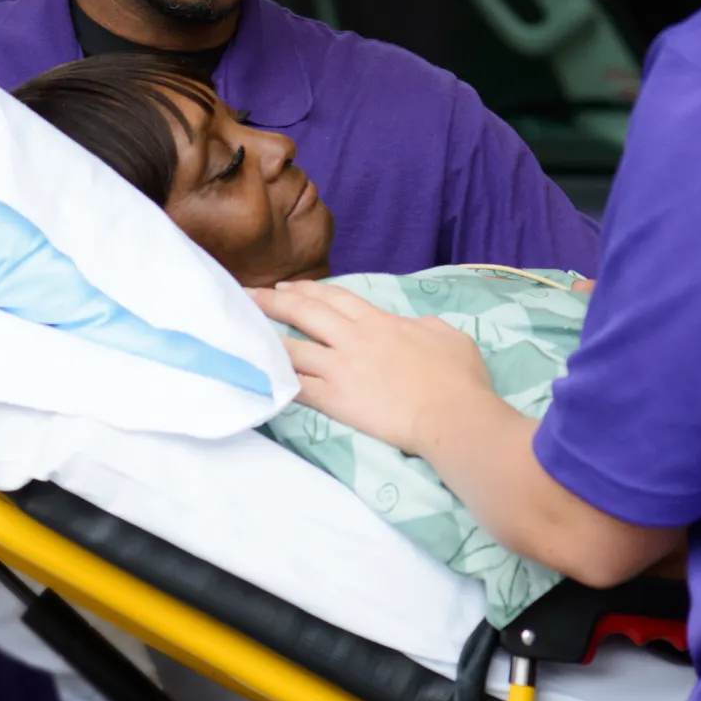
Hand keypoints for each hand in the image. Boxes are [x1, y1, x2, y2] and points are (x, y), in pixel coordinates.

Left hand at [252, 280, 493, 455]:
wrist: (451, 413)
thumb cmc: (458, 378)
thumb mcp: (449, 337)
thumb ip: (426, 327)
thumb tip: (417, 327)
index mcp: (380, 321)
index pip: (335, 298)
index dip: (307, 290)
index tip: (286, 287)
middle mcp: (353, 338)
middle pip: (304, 312)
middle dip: (273, 302)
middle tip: (248, 296)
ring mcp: (341, 368)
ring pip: (293, 347)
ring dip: (266, 338)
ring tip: (243, 332)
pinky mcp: (335, 398)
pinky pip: (297, 386)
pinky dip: (277, 378)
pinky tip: (260, 374)